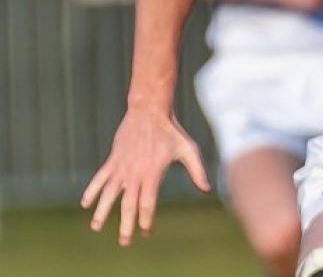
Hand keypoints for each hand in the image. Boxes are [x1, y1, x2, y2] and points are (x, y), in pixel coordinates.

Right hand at [81, 107, 210, 244]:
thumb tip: (207, 190)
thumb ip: (197, 171)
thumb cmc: (173, 131)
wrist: (150, 111)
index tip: (146, 231)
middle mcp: (135, 173)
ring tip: (96, 228)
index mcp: (153, 173)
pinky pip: (100, 178)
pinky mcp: (113, 160)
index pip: (147, 203)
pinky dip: (92, 191)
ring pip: (109, 194)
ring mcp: (122, 166)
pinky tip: (86, 204)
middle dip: (125, 224)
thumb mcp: (189, 149)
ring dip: (102, 211)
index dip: (146, 219)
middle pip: (128, 204)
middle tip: (124, 241)